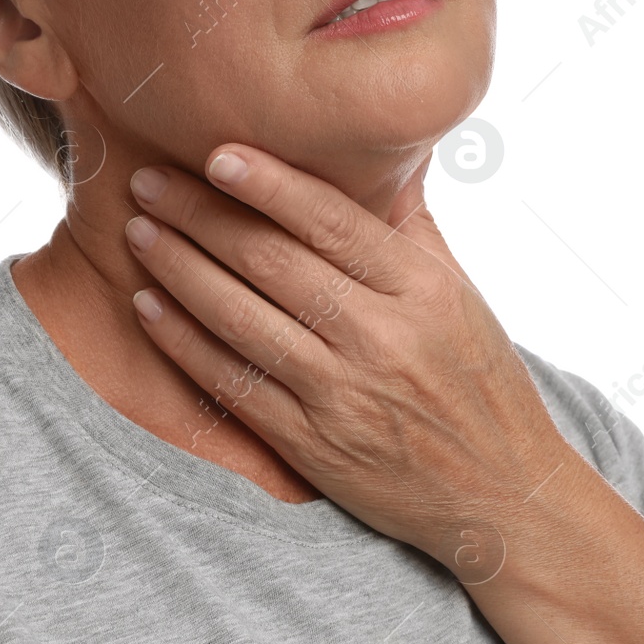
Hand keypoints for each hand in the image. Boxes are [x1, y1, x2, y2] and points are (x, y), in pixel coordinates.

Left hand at [124, 144, 577, 581]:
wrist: (502, 496)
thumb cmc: (480, 382)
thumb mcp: (462, 296)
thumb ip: (411, 226)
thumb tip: (384, 147)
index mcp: (424, 291)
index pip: (333, 222)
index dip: (269, 184)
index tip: (216, 152)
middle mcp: (383, 339)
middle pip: (273, 263)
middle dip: (201, 216)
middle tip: (149, 181)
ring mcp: (343, 395)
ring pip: (242, 319)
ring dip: (180, 270)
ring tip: (140, 233)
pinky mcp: (311, 445)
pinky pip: (233, 384)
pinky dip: (184, 342)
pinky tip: (149, 307)